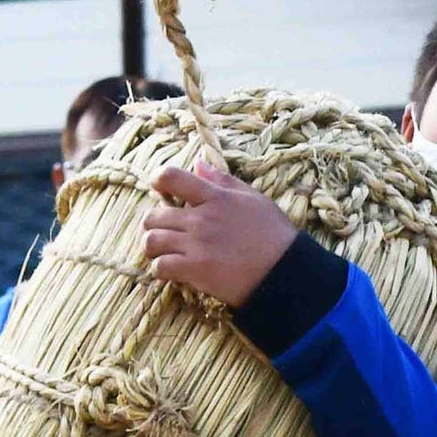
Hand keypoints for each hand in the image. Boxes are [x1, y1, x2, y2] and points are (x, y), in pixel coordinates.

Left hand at [138, 160, 299, 307]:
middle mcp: (201, 218)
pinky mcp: (195, 270)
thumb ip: (224, 181)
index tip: (160, 190)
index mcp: (215, 197)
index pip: (172, 177)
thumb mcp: (253, 198)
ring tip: (162, 252)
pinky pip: (160, 267)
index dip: (159, 181)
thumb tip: (198, 164)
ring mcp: (196, 245)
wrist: (284, 272)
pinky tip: (169, 270)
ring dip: (153, 247)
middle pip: (155, 215)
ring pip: (152, 241)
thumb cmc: (274, 234)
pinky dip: (159, 269)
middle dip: (155, 223)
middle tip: (164, 231)